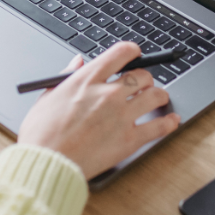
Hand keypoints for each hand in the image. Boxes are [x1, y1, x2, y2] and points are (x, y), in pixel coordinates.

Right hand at [18, 42, 180, 178]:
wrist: (47, 163)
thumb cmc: (42, 133)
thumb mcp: (48, 96)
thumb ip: (67, 75)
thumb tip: (77, 61)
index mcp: (87, 79)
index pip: (120, 53)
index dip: (132, 51)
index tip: (135, 54)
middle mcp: (108, 94)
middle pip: (142, 75)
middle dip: (145, 78)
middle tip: (143, 85)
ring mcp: (121, 116)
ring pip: (155, 96)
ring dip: (159, 96)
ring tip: (159, 98)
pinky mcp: (129, 140)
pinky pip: (159, 127)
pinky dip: (169, 122)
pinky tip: (172, 120)